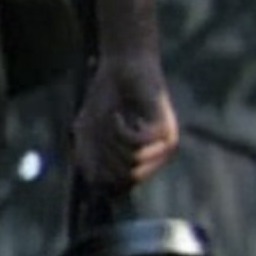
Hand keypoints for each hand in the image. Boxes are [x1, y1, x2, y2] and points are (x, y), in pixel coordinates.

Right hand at [73, 49, 180, 188]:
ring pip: (130, 162)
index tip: (90, 149)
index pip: (118, 188)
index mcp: (140, 161)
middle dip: (103, 154)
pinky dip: (120, 128)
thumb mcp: (89, 132)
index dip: (98, 172)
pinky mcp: (166, 130)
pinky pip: (136, 143)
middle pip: (122, 177)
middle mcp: (155, 158)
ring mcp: (164, 145)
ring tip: (110, 121)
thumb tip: (94, 183)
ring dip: (111, 141)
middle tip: (100, 130)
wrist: (123, 67)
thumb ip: (89, 158)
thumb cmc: (107, 98)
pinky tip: (120, 114)